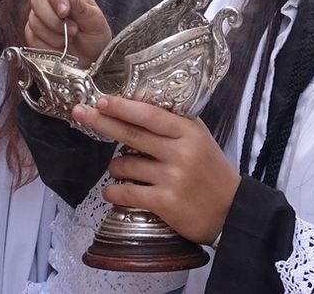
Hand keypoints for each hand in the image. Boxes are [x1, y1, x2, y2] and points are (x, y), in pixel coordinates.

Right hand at [26, 0, 110, 67]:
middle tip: (73, 31)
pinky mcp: (33, 34)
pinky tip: (60, 48)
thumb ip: (82, 7)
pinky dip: (47, 45)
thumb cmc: (95, 36)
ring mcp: (39, 17)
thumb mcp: (95, 22)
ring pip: (34, 20)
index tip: (65, 12)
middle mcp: (50, 0)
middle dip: (54, 20)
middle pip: (37, 0)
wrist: (90, 60)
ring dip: (53, 34)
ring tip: (69, 40)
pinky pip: (32, 36)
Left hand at [72, 95, 239, 246]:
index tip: (101, 100)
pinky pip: (127, 193)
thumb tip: (135, 107)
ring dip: (115, 167)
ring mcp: (173, 178)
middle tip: (80, 113)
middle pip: (131, 134)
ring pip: (125, 165)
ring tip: (121, 169)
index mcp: (188, 132)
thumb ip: (173, 125)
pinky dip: (114, 191)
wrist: (233, 212)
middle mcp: (180, 152)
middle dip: (101, 122)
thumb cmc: (212, 172)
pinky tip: (112, 191)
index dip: (123, 107)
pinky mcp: (166, 203)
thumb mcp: (199, 139)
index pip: (150, 114)